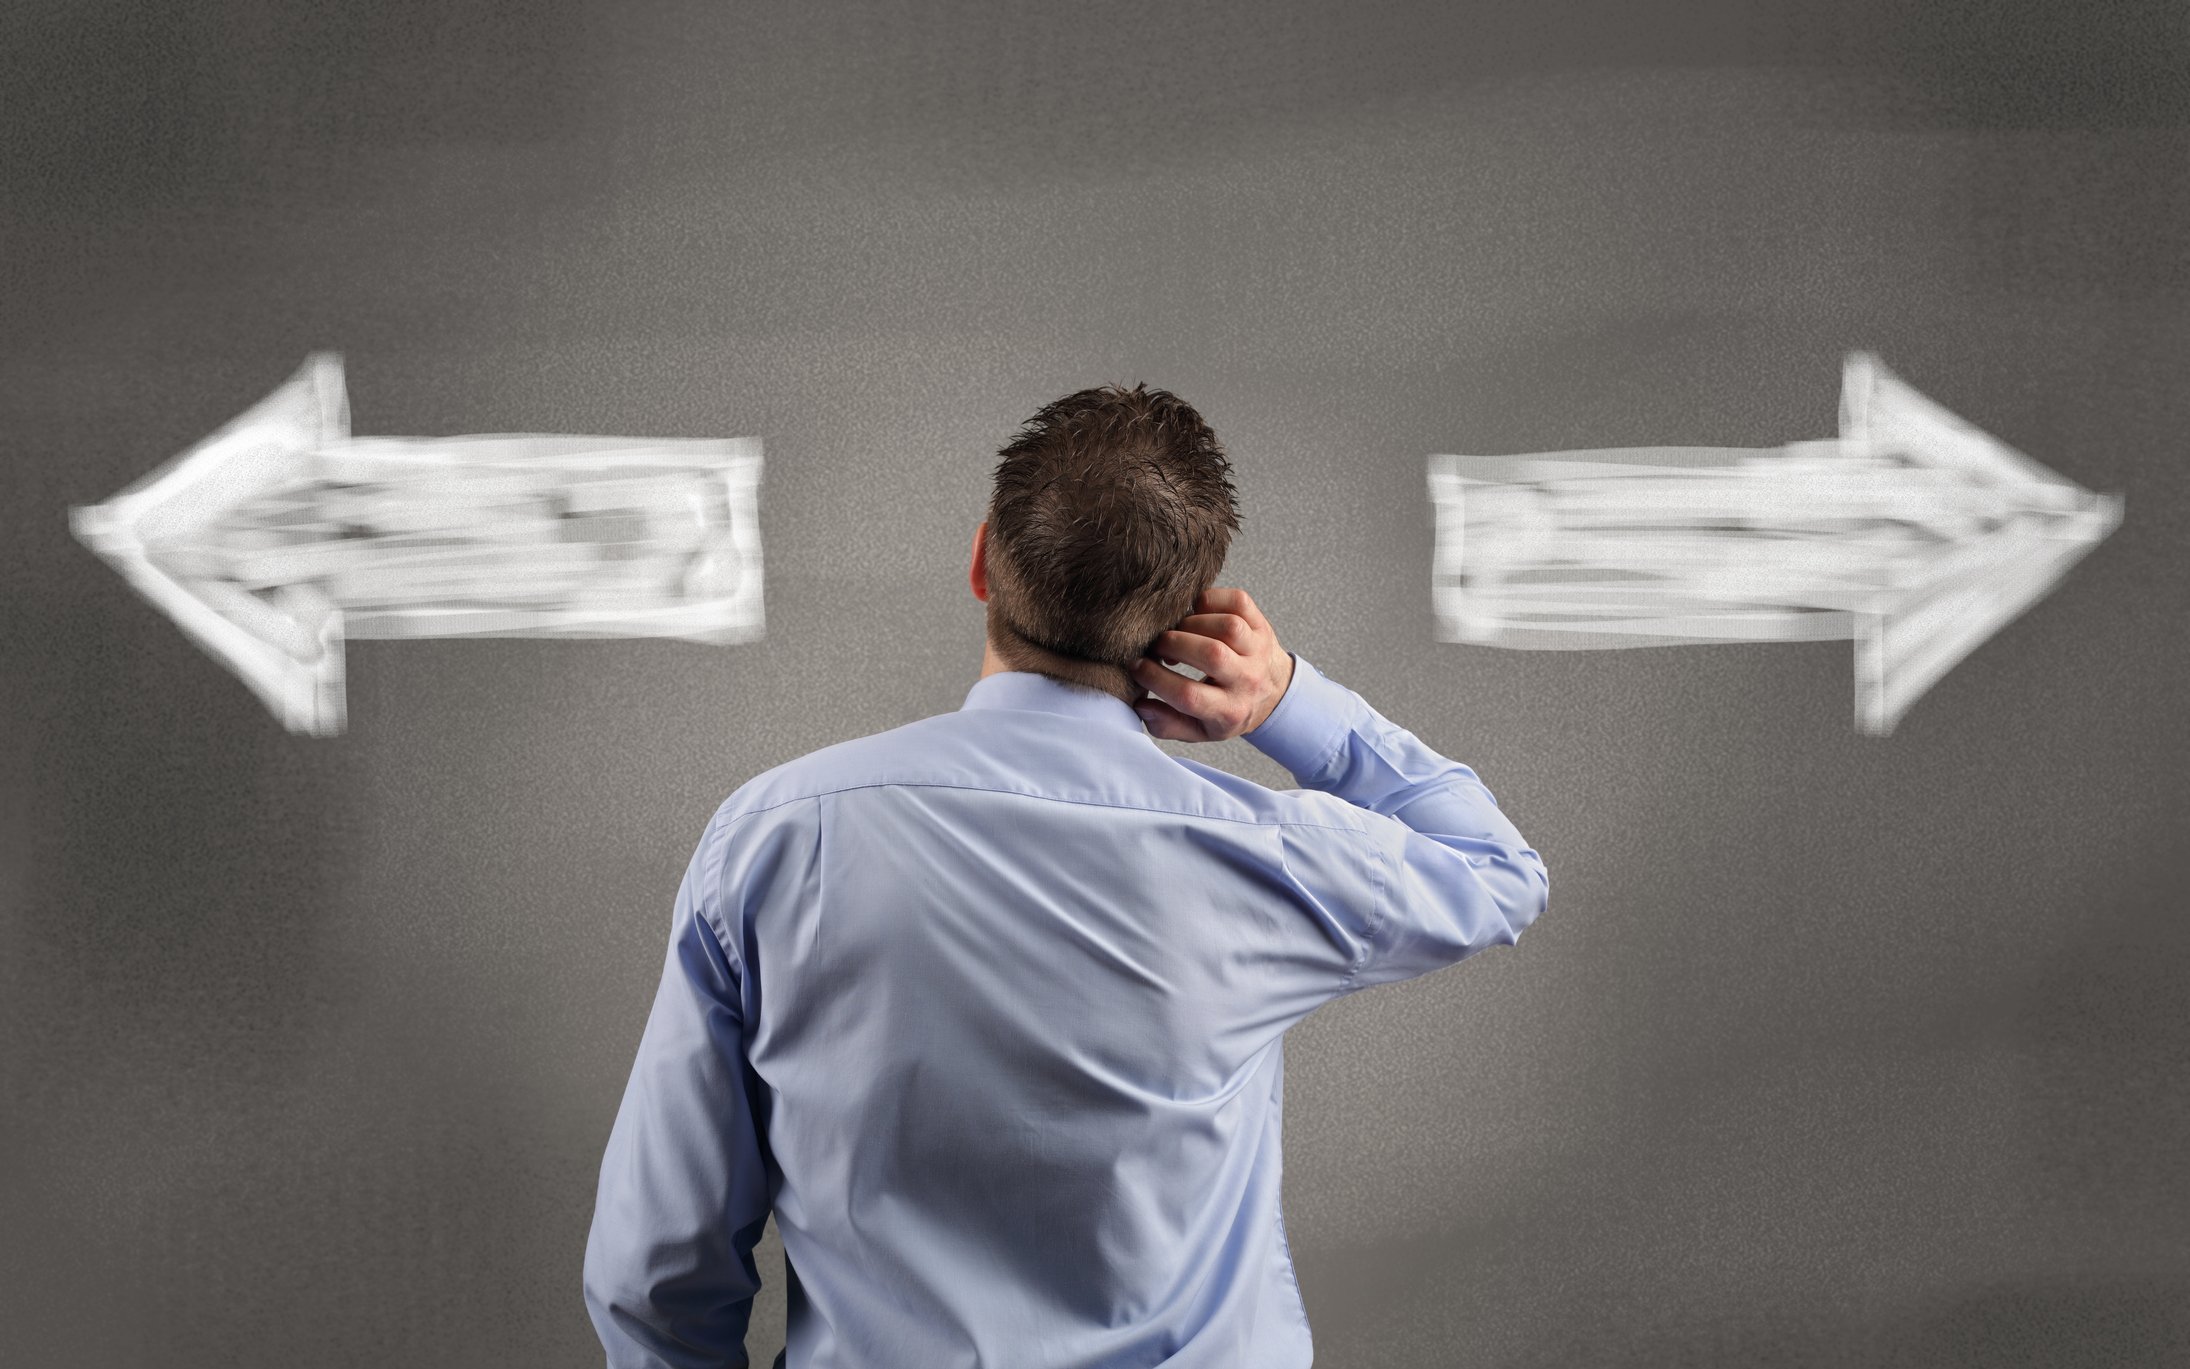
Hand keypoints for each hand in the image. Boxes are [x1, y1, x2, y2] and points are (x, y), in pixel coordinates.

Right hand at [1131, 587, 1295, 742]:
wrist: (1272, 692)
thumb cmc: (1227, 709)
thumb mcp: (1199, 730)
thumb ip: (1167, 724)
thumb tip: (1141, 706)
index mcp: (1229, 711)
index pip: (1189, 695)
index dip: (1156, 678)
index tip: (1137, 667)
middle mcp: (1248, 680)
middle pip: (1211, 655)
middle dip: (1172, 644)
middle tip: (1156, 646)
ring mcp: (1258, 649)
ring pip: (1226, 626)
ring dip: (1191, 623)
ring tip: (1178, 632)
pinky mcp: (1261, 625)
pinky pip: (1237, 602)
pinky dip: (1210, 601)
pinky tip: (1196, 614)